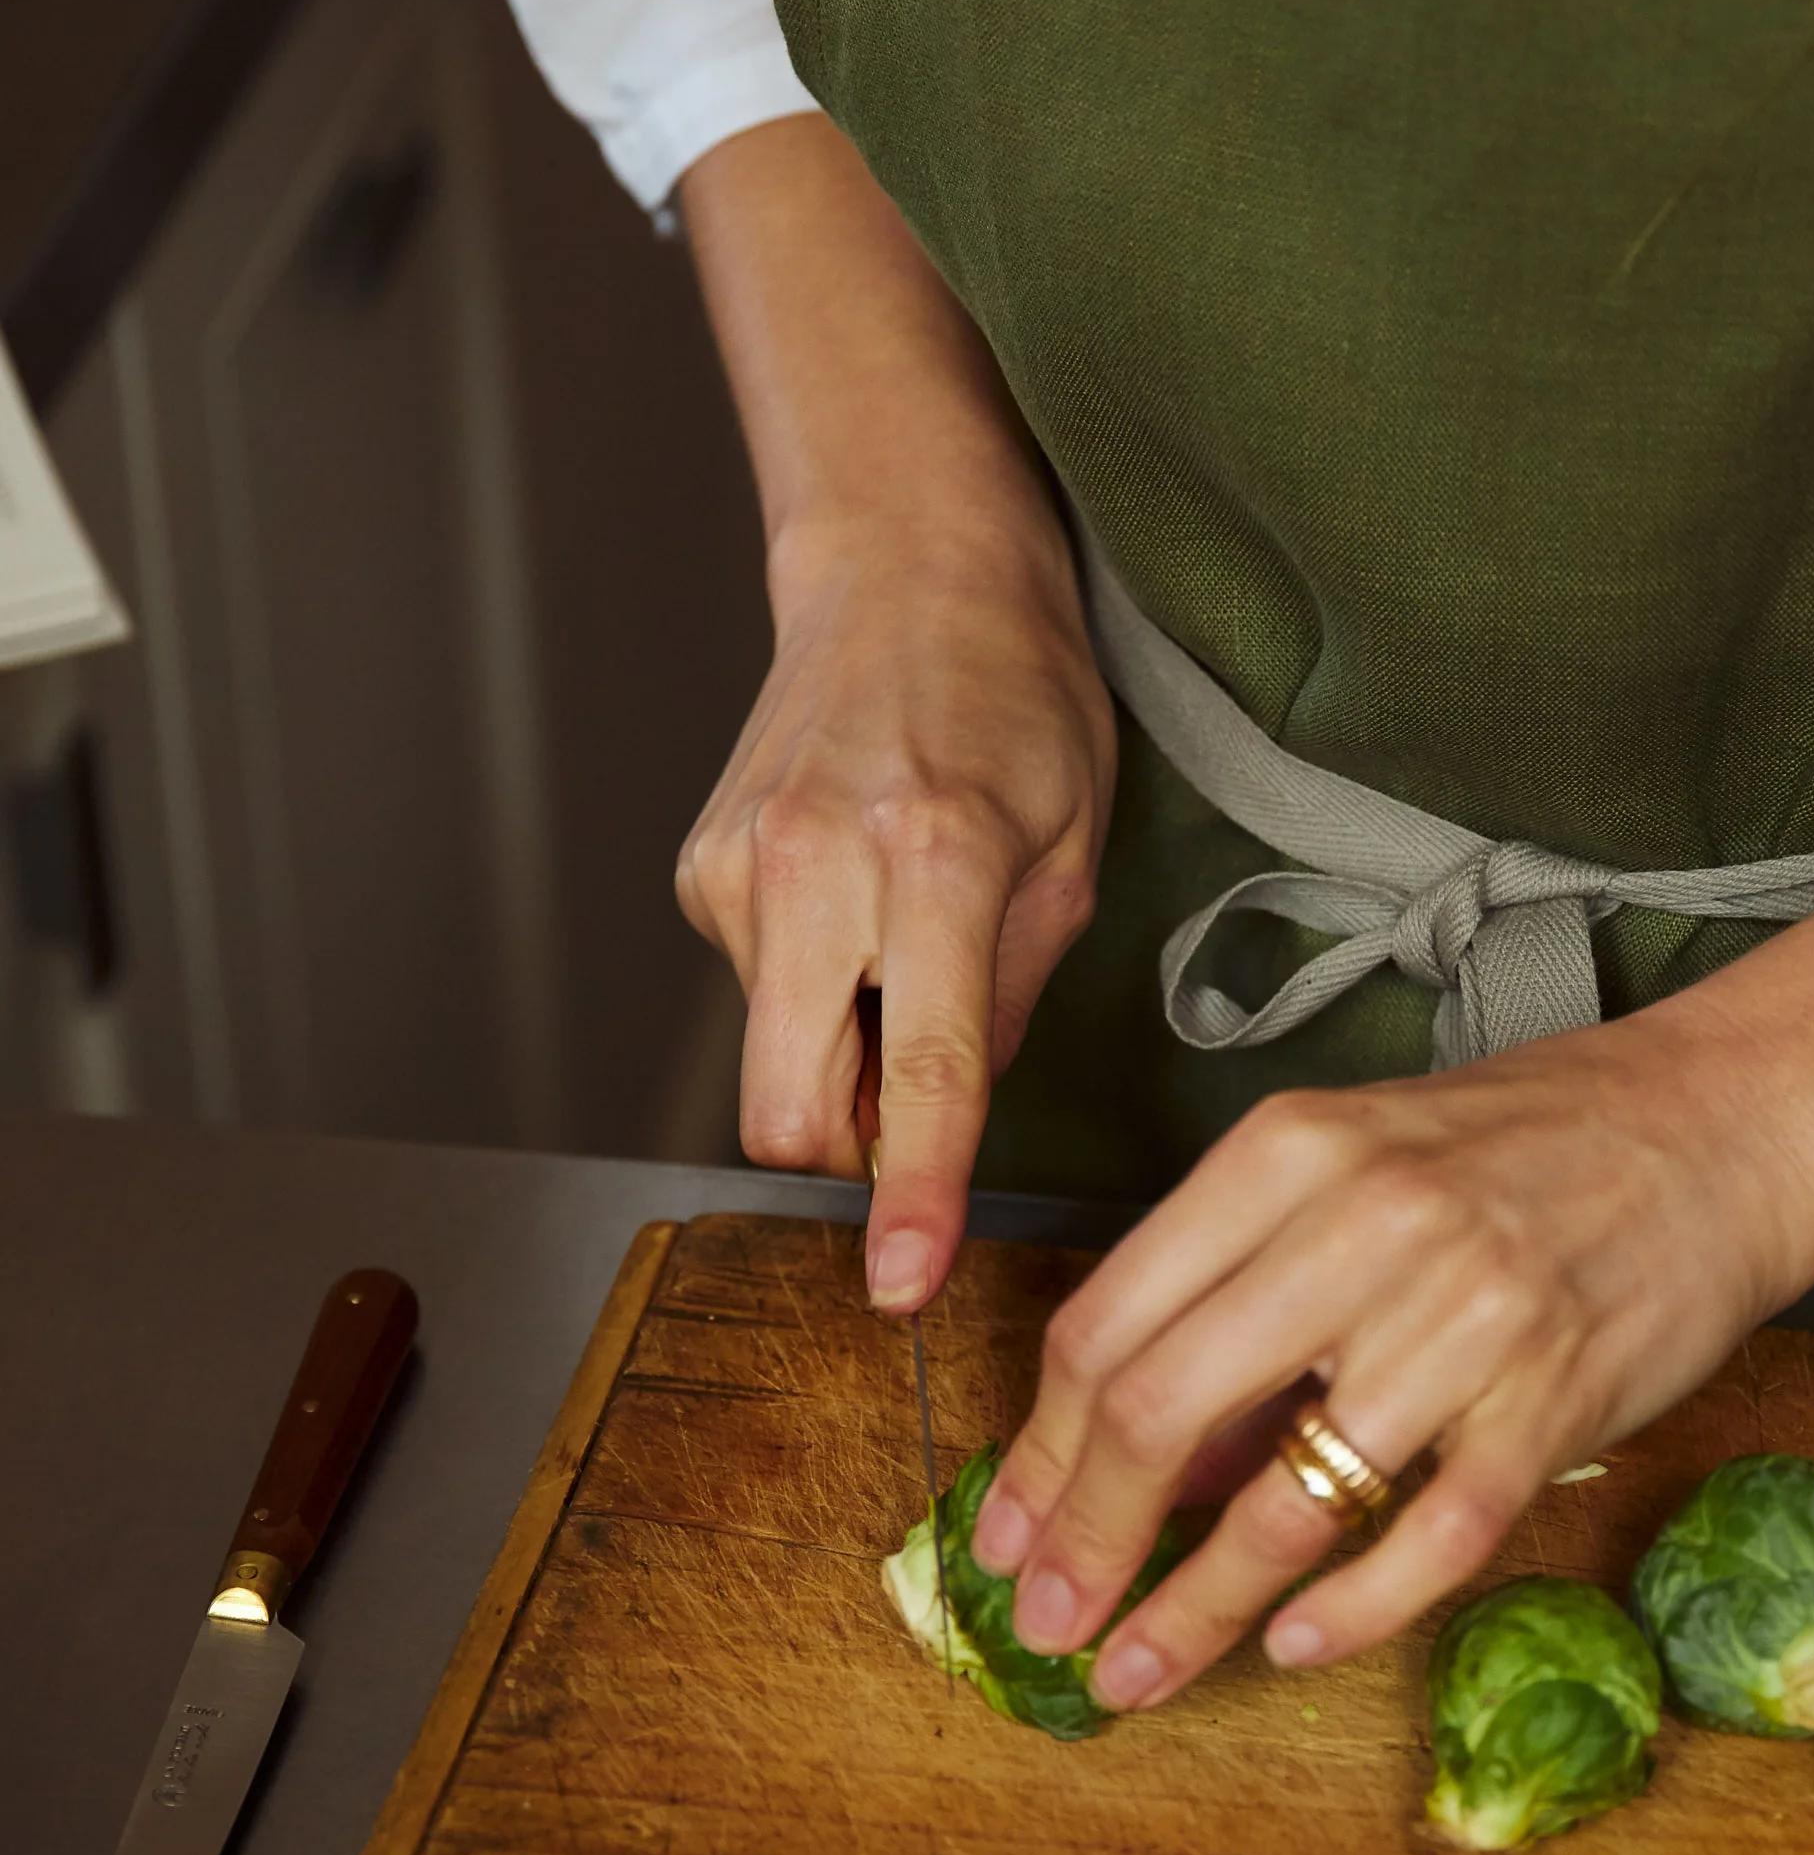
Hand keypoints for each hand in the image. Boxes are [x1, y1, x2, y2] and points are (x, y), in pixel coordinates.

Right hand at [675, 502, 1115, 1305]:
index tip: (903, 1284)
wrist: (905, 570)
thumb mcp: (1072, 854)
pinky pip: (756, 997)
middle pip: (788, 1112)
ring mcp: (739, 868)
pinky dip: (811, 987)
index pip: (921, 1070)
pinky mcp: (700, 871)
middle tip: (919, 1081)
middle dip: (849, 1150)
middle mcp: (815, 865)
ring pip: (772, 1062)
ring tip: (900, 937)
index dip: (913, 1194)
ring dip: (837, 1051)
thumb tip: (947, 1121)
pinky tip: (854, 901)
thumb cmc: (1016, 700)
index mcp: (936, 860)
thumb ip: (1013, 1002)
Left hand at [968, 995, 1813, 1708]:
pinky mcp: (1553, 1400)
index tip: (1007, 1536)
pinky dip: (1350, 1610)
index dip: (1040, 1452)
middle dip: (1084, 1543)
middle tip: (1047, 1627)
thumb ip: (1242, 1291)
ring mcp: (1463, 1318)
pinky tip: (1295, 1648)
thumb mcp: (1356, 1165)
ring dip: (1192, 1611)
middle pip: (1158, 1411)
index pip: (1107, 1324)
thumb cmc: (1529, 1147)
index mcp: (1288, 1153)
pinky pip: (1428, 1537)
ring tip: (1138, 1673)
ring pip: (1285, 1500)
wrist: (1724, 1121)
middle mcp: (1363, 1226)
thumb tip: (1136, 1462)